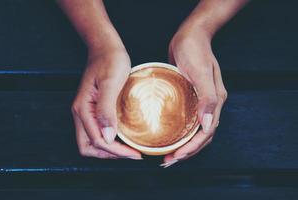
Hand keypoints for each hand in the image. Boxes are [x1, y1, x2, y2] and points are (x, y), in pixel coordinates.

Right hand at [71, 49, 141, 159]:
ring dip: (109, 149)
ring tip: (128, 149)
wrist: (105, 47)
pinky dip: (109, 140)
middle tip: (131, 154)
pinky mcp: (92, 109)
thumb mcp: (111, 83)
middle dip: (109, 154)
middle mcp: (80, 112)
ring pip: (91, 141)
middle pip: (88, 146)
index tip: (134, 153)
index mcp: (82, 108)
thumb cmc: (110, 60)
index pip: (96, 140)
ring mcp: (85, 111)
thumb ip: (106, 110)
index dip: (115, 151)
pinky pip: (97, 131)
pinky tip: (123, 138)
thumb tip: (107, 137)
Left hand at [162, 26, 227, 166]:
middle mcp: (210, 104)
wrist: (190, 36)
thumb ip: (207, 99)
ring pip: (194, 131)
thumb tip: (207, 126)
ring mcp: (201, 102)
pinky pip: (187, 120)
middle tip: (169, 161)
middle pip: (201, 136)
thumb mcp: (200, 73)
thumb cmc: (194, 51)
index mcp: (215, 101)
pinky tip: (169, 136)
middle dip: (187, 151)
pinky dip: (180, 132)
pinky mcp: (191, 98)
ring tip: (168, 155)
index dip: (192, 148)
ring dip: (183, 145)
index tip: (177, 156)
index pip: (206, 133)